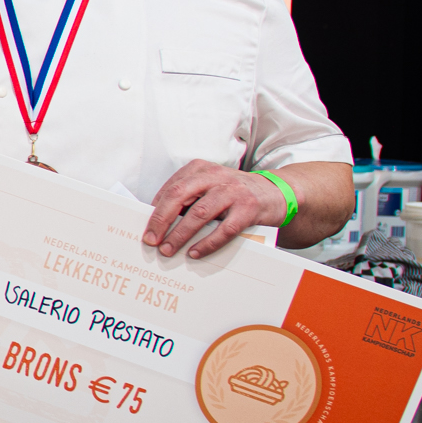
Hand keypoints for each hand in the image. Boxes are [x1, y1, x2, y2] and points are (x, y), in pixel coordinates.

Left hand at [143, 160, 285, 258]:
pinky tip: (195, 252)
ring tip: (168, 250)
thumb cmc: (233, 194)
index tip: (145, 228)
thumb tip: (158, 222)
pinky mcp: (248, 209)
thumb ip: (187, 198)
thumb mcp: (208, 187)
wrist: (275, 193)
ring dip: (180, 234)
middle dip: (161, 220)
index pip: (171, 189)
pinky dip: (207, 243)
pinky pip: (224, 229)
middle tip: (151, 240)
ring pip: (199, 213)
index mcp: (200, 169)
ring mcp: (233, 191)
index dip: (155, 210)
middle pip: (179, 196)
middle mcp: (215, 176)